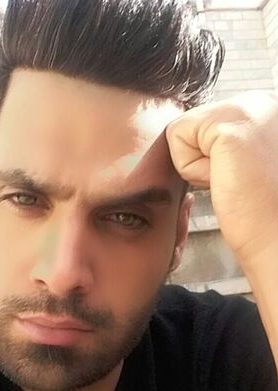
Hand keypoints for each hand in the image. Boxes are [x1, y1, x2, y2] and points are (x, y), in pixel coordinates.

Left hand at [166, 91, 277, 261]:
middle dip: (202, 160)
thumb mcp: (241, 162)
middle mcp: (260, 101)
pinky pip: (176, 137)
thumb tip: (196, 142)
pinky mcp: (230, 124)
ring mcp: (248, 107)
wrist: (275, 236)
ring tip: (231, 179)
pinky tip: (224, 179)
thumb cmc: (261, 211)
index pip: (204, 124)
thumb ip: (222, 144)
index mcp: (264, 110)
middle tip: (235, 181)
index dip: (209, 159)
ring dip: (197, 166)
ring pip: (182, 130)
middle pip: (190, 124)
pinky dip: (191, 169)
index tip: (239, 177)